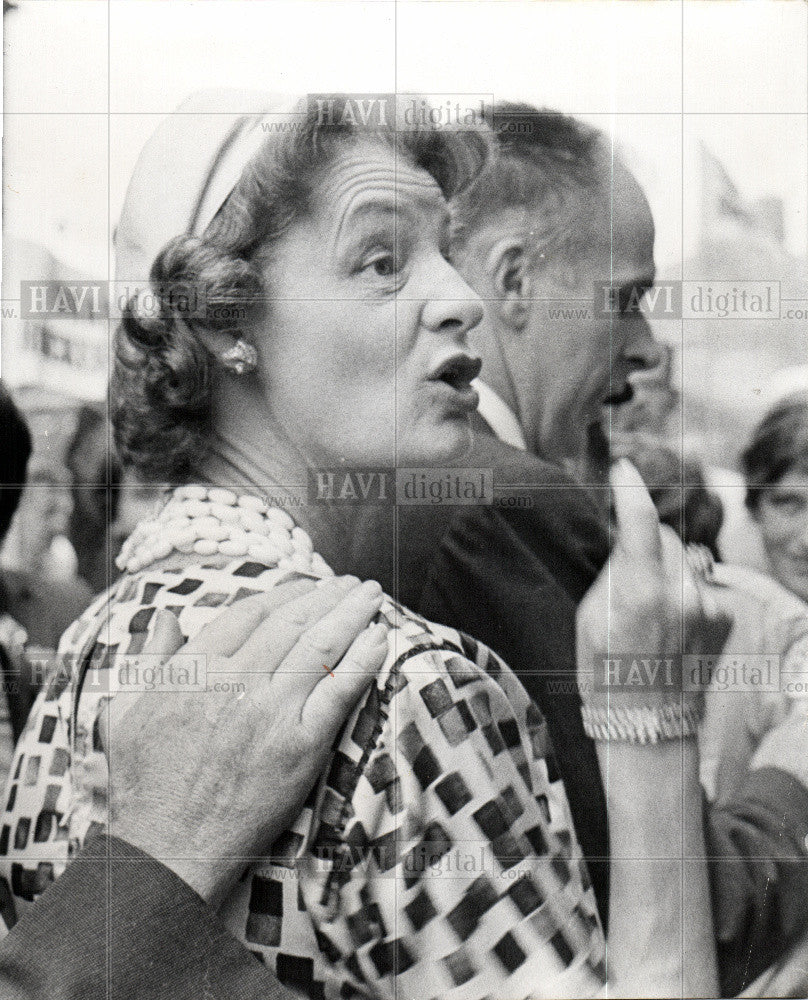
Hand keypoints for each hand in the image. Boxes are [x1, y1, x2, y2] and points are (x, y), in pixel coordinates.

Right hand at [101, 575, 386, 905]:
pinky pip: (338, 691)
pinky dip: (363, 661)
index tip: (307, 586)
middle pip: (291, 622)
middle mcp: (232, 682)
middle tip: (353, 583)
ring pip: (320, 647)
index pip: (249, 612)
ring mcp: (268, 712)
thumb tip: (168, 616)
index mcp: (193, 669)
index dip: (285, 593)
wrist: (168, 852)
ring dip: (352, 614)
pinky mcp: (299, 746)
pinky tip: (379, 640)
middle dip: (328, 595)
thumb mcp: (125, 712)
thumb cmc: (145, 785)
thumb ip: (149, 658)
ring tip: (373, 597)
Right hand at [576, 459, 731, 707]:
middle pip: (665, 536)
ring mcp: (706, 605)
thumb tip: (629, 537)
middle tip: (631, 575)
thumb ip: (616, 571)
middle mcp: (678, 592)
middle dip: (648, 543)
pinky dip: (685, 592)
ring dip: (668, 570)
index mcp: (637, 590)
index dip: (630, 488)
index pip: (641, 519)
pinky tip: (672, 622)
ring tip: (652, 609)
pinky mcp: (723, 617)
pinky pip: (700, 583)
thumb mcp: (589, 615)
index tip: (624, 469)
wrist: (646, 722)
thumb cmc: (604, 671)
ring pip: (684, 559)